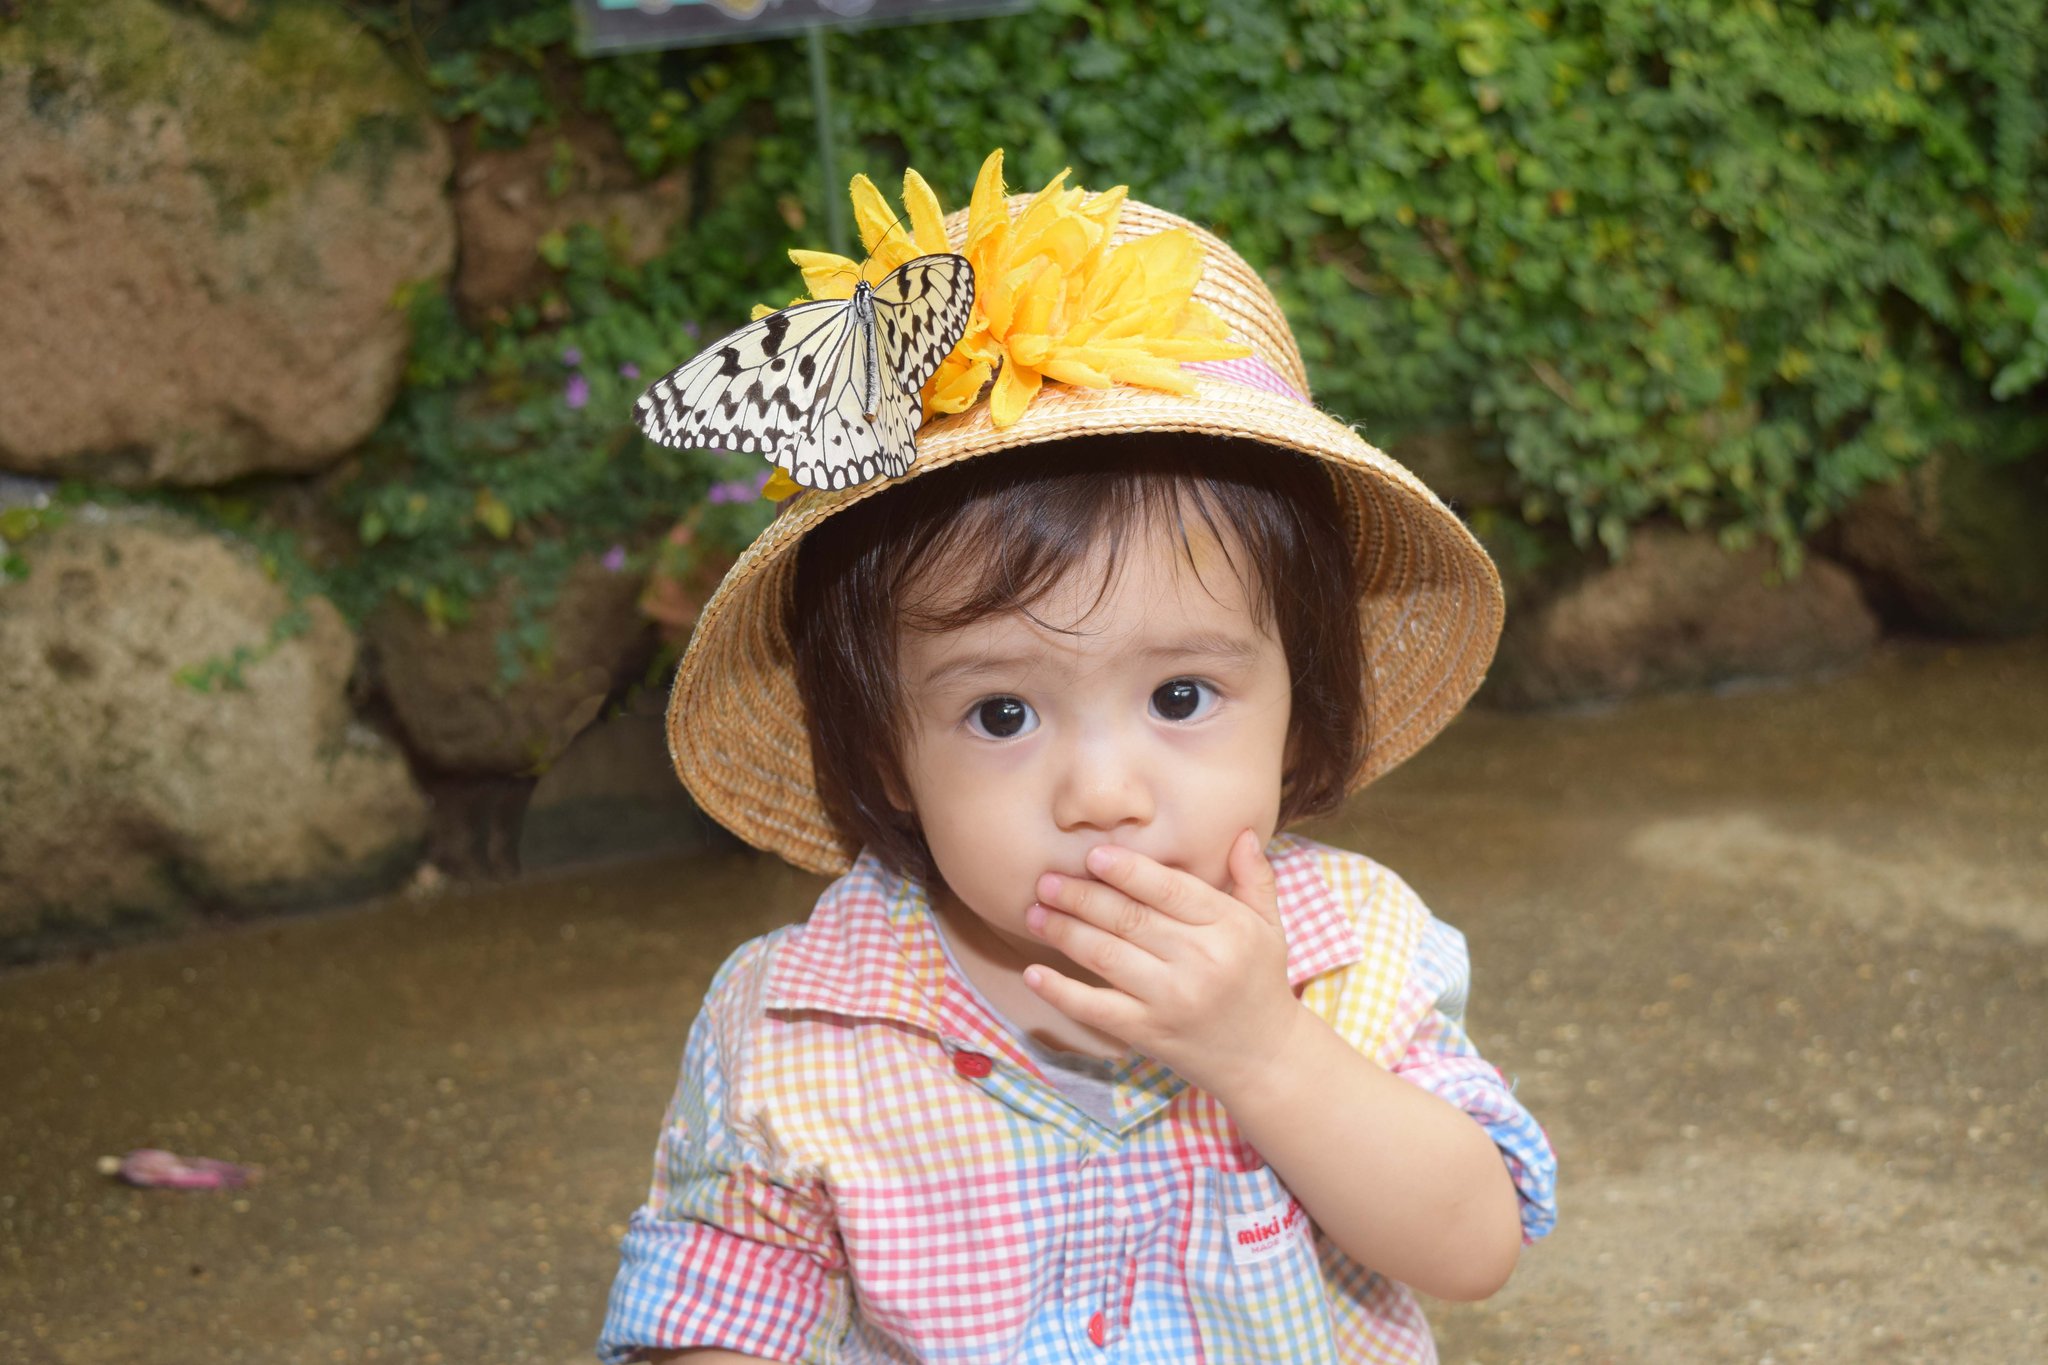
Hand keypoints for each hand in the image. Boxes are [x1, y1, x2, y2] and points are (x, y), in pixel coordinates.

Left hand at [1022, 829, 1303, 1096]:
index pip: (1170, 890)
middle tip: (1046, 880)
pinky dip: (1061, 991)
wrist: (1264, 1058)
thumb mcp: (1269, 928)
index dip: (1128, 870)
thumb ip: (1254, 879)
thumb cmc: (1259, 983)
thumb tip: (1241, 833)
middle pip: (1129, 919)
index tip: (1093, 856)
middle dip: (1081, 896)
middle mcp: (1200, 961)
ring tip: (1034, 912)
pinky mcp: (1149, 1033)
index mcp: (1228, 927)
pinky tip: (1034, 973)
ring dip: (1064, 932)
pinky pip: (1096, 1008)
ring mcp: (1171, 1000)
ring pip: (1106, 956)